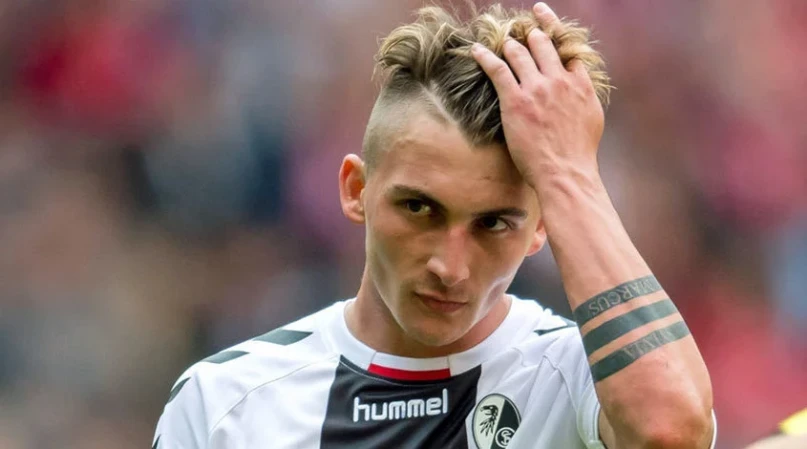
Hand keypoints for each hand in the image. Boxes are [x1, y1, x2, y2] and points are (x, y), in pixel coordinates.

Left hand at [470, 3, 603, 189]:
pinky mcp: (515, 100)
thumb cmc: (578, 153)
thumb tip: (580, 88)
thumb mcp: (592, 118)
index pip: (567, 49)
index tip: (545, 25)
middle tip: (522, 30)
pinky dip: (485, 56)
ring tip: (503, 42)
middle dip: (531, 34)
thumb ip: (584, 97)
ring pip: (520, 52)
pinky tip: (476, 50)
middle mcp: (559, 80)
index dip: (555, 34)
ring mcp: (537, 89)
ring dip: (509, 45)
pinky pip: (497, 69)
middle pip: (543, 44)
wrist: (566, 172)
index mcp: (579, 84)